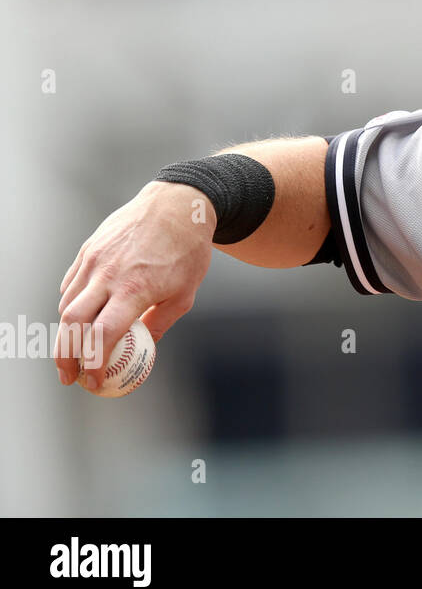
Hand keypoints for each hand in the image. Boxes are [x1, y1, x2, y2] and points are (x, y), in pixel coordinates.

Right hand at [56, 181, 216, 388]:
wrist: (176, 205)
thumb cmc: (188, 251)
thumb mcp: (185, 293)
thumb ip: (160, 323)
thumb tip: (142, 349)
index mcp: (135, 289)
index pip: (103, 336)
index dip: (94, 364)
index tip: (94, 382)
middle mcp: (108, 275)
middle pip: (72, 324)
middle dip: (65, 357)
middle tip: (70, 377)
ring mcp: (94, 260)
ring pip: (67, 304)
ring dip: (67, 332)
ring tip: (76, 350)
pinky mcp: (87, 249)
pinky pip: (70, 284)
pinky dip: (70, 305)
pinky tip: (82, 317)